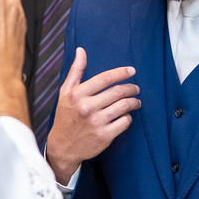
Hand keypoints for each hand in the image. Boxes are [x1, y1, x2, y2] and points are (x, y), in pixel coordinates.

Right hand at [45, 47, 139, 183]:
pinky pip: (124, 122)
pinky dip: (128, 117)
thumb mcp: (65, 93)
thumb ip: (76, 71)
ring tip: (136, 102)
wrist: (62, 147)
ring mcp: (96, 123)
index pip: (104, 78)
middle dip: (131, 88)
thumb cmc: (65, 117)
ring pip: (124, 106)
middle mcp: (87, 108)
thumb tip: (81, 50)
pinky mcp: (104, 136)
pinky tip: (126, 116)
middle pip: (118, 92)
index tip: (132, 70)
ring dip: (134, 102)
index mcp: (78, 94)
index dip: (121, 73)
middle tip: (136, 88)